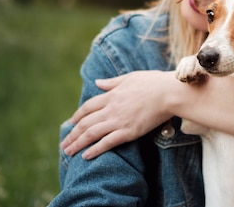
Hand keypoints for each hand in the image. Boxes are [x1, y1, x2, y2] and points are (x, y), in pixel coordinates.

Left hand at [60, 70, 174, 159]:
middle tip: (64, 144)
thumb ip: (112, 82)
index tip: (70, 123)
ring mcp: (119, 120)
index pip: (88, 107)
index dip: (77, 116)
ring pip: (91, 134)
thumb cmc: (153, 82)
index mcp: (112, 95)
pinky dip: (95, 150)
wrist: (168, 92)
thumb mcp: (130, 77)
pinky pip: (107, 143)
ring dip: (78, 144)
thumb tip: (97, 82)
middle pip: (85, 123)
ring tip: (68, 152)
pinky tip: (86, 156)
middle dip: (72, 134)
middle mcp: (111, 108)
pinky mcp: (129, 131)